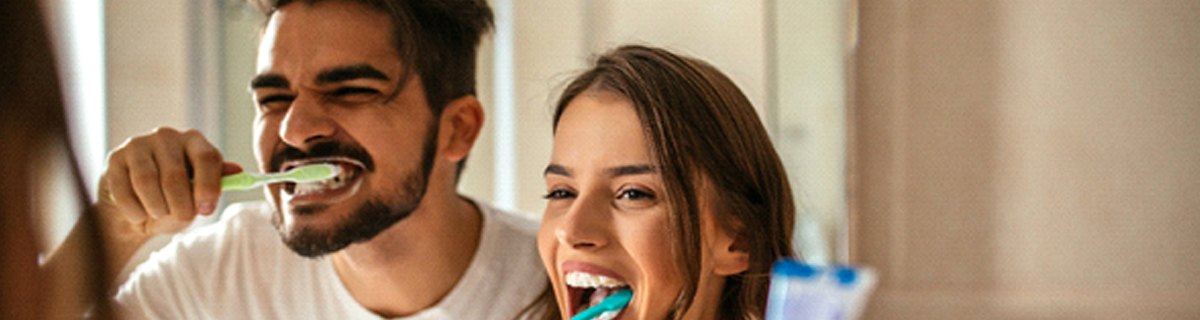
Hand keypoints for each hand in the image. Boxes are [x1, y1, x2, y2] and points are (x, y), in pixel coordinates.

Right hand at [96, 127, 241, 237]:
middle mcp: (167, 136)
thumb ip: (216, 184)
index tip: (205, 210)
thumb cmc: (174, 202)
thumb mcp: (199, 195)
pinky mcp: (115, 159)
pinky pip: (124, 190)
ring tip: (159, 215)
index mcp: (195, 141)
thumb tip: (238, 171)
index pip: (207, 158)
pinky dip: (134, 211)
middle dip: (179, 205)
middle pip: (175, 175)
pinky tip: (139, 216)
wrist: (136, 212)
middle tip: (181, 218)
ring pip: (147, 182)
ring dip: (156, 208)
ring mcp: (138, 144)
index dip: (208, 186)